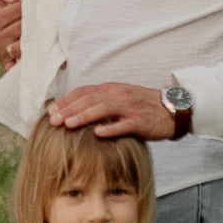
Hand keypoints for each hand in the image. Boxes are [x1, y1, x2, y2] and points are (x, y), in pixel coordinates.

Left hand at [48, 78, 176, 138]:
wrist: (172, 109)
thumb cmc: (141, 107)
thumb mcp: (118, 99)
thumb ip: (99, 102)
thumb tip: (72, 110)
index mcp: (111, 89)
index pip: (83, 92)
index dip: (66, 101)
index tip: (50, 111)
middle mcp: (118, 95)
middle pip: (89, 99)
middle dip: (69, 109)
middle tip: (53, 120)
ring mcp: (129, 107)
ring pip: (103, 109)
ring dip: (84, 116)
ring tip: (68, 124)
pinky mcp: (140, 121)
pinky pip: (124, 124)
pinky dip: (111, 128)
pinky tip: (98, 133)